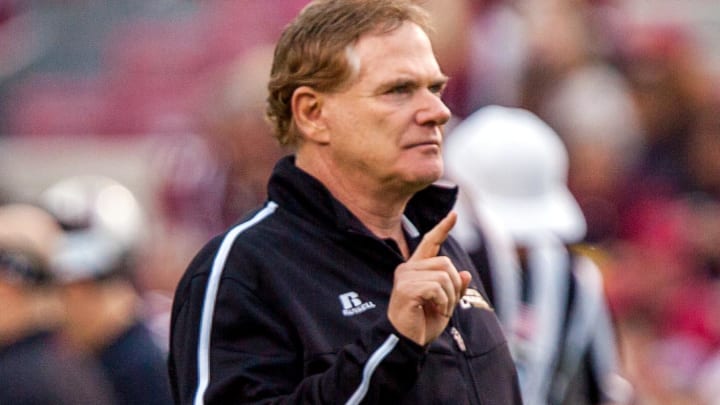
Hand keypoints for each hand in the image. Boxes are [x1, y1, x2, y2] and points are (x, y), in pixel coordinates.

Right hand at [387, 212, 471, 345]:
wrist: (407, 342)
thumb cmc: (422, 323)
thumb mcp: (445, 303)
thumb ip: (454, 287)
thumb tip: (464, 273)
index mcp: (416, 269)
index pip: (430, 243)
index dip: (443, 229)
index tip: (454, 215)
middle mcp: (408, 268)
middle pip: (445, 263)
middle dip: (453, 285)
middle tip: (445, 304)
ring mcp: (405, 277)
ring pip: (444, 275)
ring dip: (449, 296)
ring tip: (439, 309)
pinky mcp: (406, 288)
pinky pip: (437, 287)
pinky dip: (443, 301)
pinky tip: (434, 310)